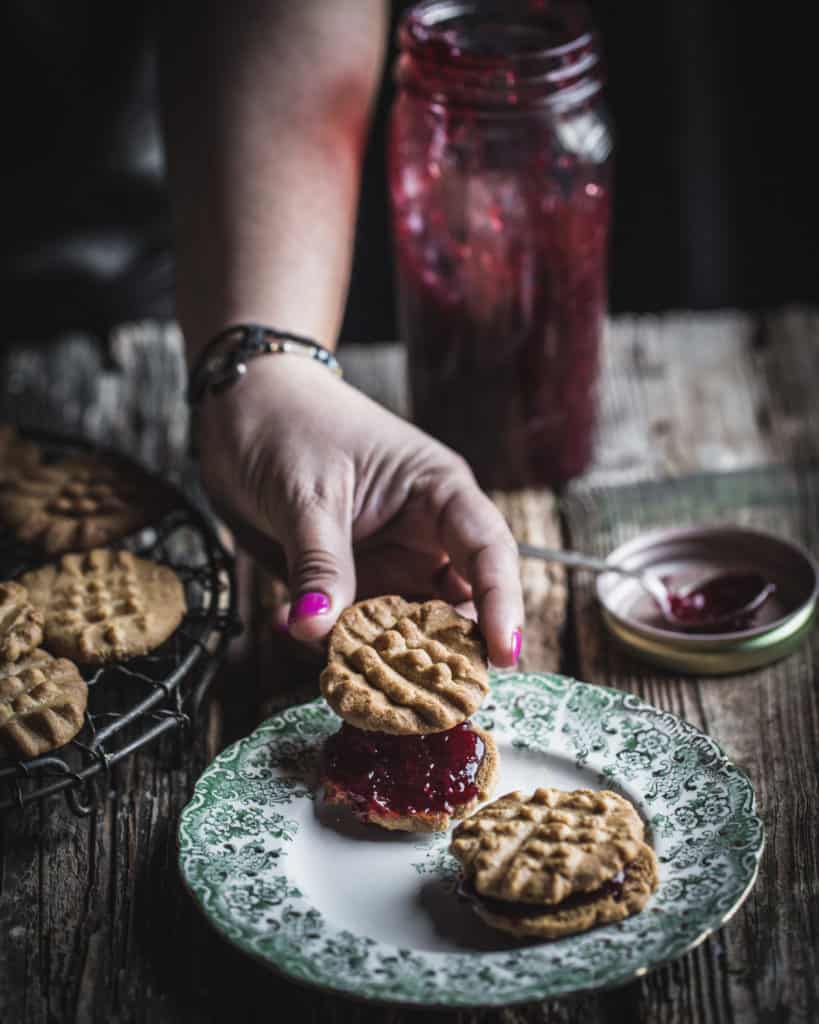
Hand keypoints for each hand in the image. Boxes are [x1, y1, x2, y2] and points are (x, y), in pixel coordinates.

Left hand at [196, 356, 523, 666]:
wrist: (241, 406)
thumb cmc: (288, 424)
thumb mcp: (307, 491)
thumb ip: (318, 562)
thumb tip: (315, 630)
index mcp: (437, 492)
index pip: (488, 550)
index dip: (503, 603)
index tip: (504, 656)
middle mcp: (423, 534)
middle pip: (458, 603)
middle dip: (450, 650)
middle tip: (435, 701)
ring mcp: (387, 562)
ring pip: (408, 626)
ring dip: (393, 660)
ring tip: (375, 693)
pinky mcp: (350, 584)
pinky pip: (359, 629)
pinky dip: (347, 650)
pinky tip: (319, 657)